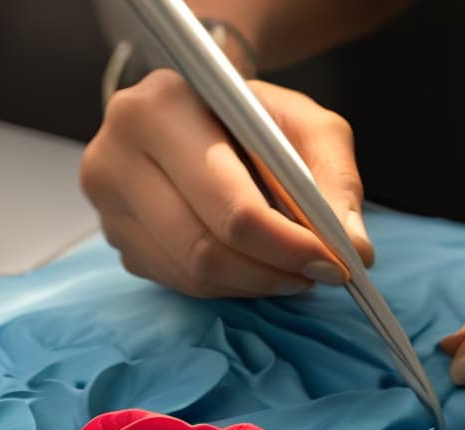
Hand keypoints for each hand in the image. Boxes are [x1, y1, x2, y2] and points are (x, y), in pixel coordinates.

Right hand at [80, 70, 371, 298]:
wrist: (200, 108)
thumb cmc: (254, 115)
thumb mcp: (307, 126)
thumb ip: (336, 181)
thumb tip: (356, 248)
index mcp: (159, 109)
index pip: (229, 207)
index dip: (288, 245)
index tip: (335, 262)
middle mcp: (115, 156)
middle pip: (206, 250)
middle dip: (274, 271)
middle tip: (319, 273)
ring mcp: (108, 205)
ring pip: (193, 276)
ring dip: (256, 283)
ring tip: (294, 268)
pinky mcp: (117, 240)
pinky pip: (180, 282)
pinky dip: (230, 284)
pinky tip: (256, 264)